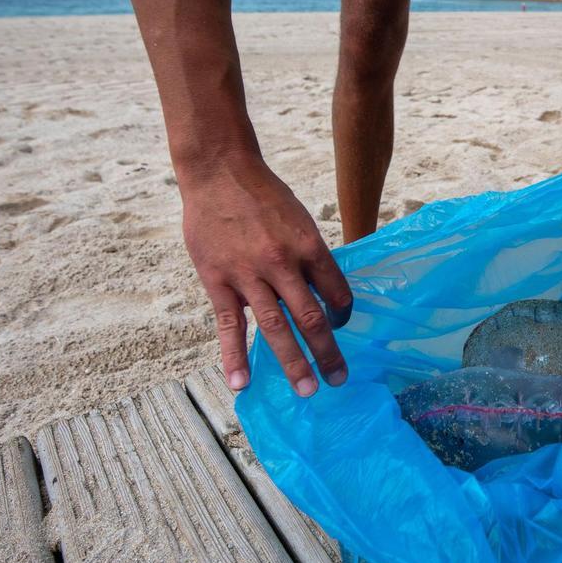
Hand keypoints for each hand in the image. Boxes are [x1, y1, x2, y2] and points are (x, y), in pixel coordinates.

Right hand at [179, 150, 351, 394]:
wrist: (219, 172)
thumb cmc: (264, 196)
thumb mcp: (299, 219)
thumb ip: (309, 257)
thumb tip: (323, 293)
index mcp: (309, 245)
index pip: (336, 291)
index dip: (343, 313)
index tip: (341, 323)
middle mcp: (282, 263)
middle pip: (310, 317)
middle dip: (327, 352)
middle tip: (338, 379)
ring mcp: (248, 274)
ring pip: (275, 327)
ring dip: (293, 363)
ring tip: (307, 390)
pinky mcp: (218, 280)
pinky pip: (229, 325)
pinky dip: (234, 356)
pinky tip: (241, 382)